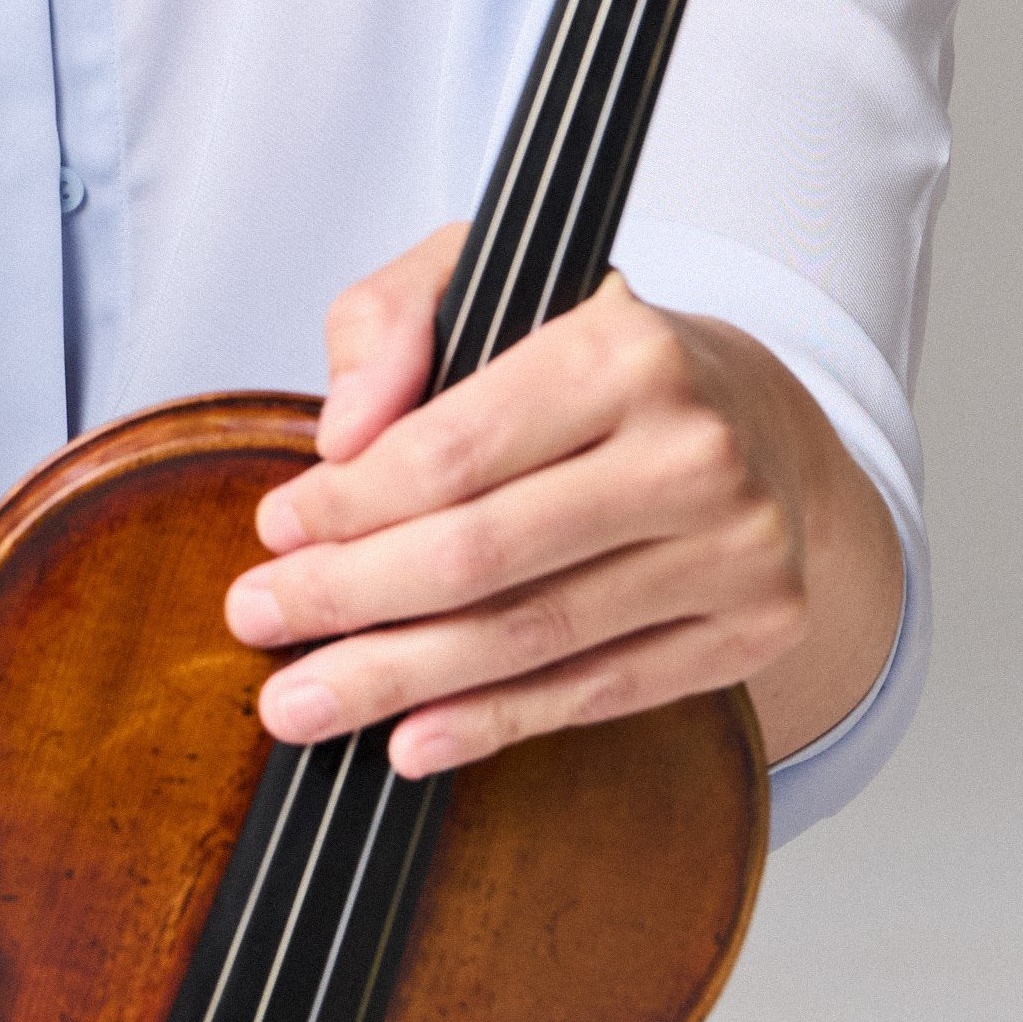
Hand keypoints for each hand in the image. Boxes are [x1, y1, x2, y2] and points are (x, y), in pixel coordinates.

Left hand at [224, 225, 904, 779]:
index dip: (348, 504)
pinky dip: (495, 724)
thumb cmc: (600, 360)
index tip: (276, 530)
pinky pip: (599, 693)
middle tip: (260, 619)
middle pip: (482, 555)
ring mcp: (736, 548)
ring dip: (398, 680)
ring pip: (532, 638)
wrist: (762, 426)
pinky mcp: (753, 628)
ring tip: (303, 699)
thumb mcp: (490, 282)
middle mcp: (695, 449)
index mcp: (626, 347)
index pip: (453, 450)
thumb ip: (391, 320)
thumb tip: (342, 434)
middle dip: (348, 596)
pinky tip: (412, 739)